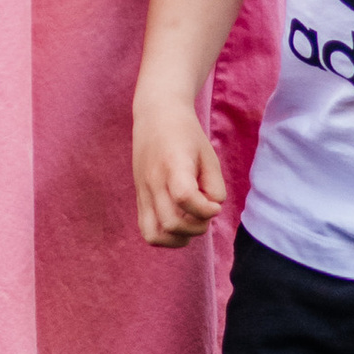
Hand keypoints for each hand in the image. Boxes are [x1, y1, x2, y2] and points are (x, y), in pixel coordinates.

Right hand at [134, 91, 228, 248]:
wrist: (155, 115)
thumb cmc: (187, 135)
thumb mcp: (209, 155)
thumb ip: (214, 186)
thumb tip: (210, 211)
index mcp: (173, 165)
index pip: (184, 197)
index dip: (205, 210)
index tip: (214, 205)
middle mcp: (154, 181)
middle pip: (171, 223)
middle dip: (196, 227)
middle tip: (205, 212)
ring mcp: (143, 191)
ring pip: (154, 235)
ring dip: (178, 237)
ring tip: (191, 221)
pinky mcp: (139, 198)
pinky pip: (148, 230)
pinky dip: (166, 236)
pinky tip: (180, 223)